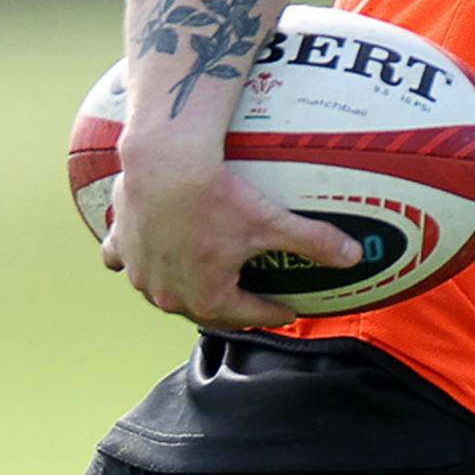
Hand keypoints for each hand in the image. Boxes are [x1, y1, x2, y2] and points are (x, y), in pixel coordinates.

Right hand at [105, 138, 359, 330]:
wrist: (164, 161)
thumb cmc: (217, 195)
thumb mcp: (271, 221)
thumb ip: (314, 241)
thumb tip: (354, 256)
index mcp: (207, 297)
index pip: (247, 313)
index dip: (272, 311)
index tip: (287, 309)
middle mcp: (168, 294)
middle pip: (204, 308)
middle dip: (227, 306)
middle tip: (248, 300)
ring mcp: (139, 272)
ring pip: (162, 291)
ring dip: (181, 289)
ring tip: (198, 281)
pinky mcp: (120, 245)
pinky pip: (121, 261)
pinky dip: (132, 262)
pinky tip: (142, 257)